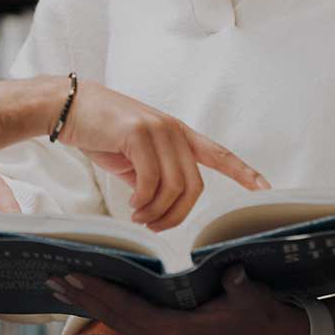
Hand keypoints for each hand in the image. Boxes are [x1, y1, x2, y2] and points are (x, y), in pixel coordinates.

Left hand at [45, 265, 307, 334]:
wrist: (269, 333)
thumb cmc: (258, 311)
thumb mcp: (251, 296)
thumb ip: (238, 284)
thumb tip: (231, 270)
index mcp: (177, 333)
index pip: (128, 309)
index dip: (100, 291)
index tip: (73, 274)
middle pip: (113, 316)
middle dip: (82, 296)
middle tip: (51, 276)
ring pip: (116, 320)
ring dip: (88, 302)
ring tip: (59, 284)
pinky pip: (127, 320)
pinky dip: (106, 305)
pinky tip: (89, 293)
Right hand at [54, 79, 269, 231]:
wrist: (68, 108)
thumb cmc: (101, 133)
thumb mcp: (135, 158)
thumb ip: (155, 175)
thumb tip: (162, 205)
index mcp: (179, 135)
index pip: (219, 154)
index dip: (245, 173)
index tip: (266, 190)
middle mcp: (174, 131)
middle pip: (193, 187)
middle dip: (176, 216)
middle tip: (153, 226)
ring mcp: (158, 130)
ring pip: (174, 187)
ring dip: (156, 213)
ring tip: (139, 218)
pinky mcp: (138, 134)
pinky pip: (151, 181)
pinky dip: (143, 203)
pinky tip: (132, 207)